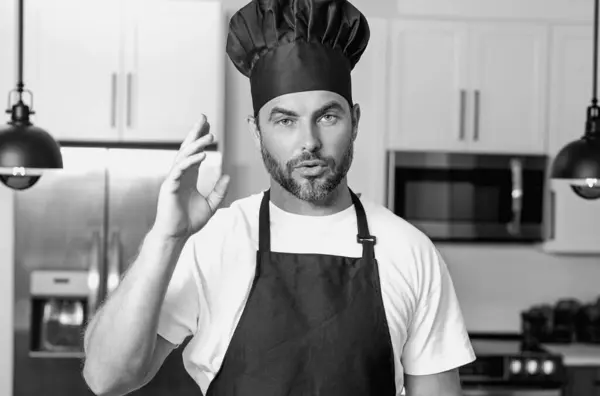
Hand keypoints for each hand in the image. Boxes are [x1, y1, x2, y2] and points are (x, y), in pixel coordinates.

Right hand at [153, 116, 229, 239]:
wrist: (176, 235)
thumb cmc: (189, 222)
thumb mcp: (211, 205)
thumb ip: (219, 190)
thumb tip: (227, 176)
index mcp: (188, 178)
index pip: (195, 154)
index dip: (201, 140)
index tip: (209, 127)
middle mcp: (179, 175)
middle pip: (187, 149)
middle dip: (195, 133)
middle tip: (203, 118)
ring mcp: (173, 179)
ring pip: (184, 156)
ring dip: (196, 145)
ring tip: (209, 136)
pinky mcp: (169, 186)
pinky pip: (180, 169)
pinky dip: (190, 161)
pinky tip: (202, 155)